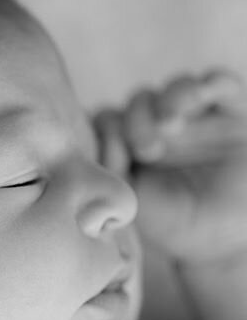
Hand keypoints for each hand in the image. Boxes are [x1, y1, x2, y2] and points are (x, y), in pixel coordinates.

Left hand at [94, 69, 246, 263]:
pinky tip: (200, 98)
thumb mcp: (130, 201)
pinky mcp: (230, 111)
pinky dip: (209, 83)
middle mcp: (159, 128)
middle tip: (147, 150)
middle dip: (136, 121)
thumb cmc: (171, 223)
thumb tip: (89, 148)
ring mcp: (193, 118)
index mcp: (129, 147)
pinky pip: (219, 82)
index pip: (107, 121)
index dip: (105, 131)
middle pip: (137, 103)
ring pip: (173, 87)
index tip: (115, 157)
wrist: (220, 236)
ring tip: (170, 126)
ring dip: (167, 100)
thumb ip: (109, 171)